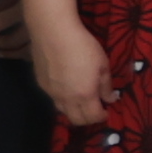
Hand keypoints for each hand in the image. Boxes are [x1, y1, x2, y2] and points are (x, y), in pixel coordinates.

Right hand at [27, 9, 107, 130]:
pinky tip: (67, 87)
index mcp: (85, 95)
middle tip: (95, 109)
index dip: (101, 117)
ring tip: (81, 100)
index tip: (107, 111)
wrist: (53, 33)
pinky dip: (63, 99)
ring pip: (62, 110)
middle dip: (88, 119)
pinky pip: (53, 98)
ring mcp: (51, 92)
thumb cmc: (83, 46)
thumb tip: (110, 99)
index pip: (93, 117)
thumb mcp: (102, 64)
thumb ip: (106, 85)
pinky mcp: (41, 83)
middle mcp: (66, 99)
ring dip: (73, 110)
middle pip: (76, 120)